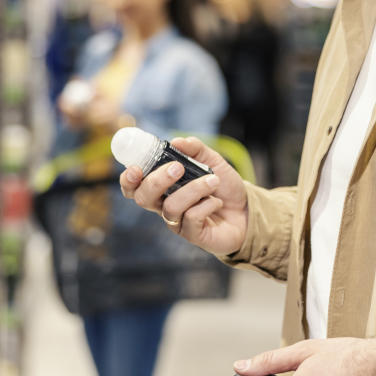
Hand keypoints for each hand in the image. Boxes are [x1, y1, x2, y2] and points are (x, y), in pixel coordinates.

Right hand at [120, 136, 248, 255]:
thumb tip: (177, 141)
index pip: (135, 186)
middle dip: (157, 180)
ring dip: (193, 190)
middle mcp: (165, 206)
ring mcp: (177, 222)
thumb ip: (195, 149)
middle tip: (177, 168)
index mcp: (163, 188)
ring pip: (171, 206)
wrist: (247, 209)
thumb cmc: (224, 187)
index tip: (135, 169)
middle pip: (143, 198)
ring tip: (213, 181)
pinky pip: (191, 218)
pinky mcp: (192, 234)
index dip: (128, 180)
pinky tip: (217, 202)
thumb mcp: (212, 161)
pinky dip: (206, 205)